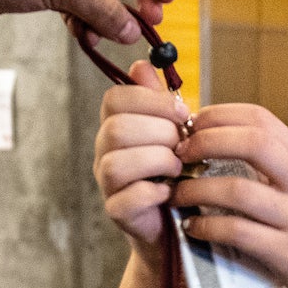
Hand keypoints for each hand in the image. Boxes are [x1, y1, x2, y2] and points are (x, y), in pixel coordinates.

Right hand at [92, 60, 190, 251]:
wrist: (180, 223)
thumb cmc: (177, 172)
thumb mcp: (172, 131)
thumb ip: (158, 101)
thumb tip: (141, 64)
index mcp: (116, 125)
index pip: (114, 98)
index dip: (150, 100)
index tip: (182, 112)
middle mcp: (104, 153)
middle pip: (116, 129)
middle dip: (159, 133)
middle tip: (183, 146)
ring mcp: (107, 184)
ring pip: (116, 163)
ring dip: (157, 161)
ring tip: (178, 168)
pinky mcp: (116, 213)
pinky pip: (127, 198)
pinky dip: (154, 193)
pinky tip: (170, 192)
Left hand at [172, 104, 287, 287]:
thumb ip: (276, 170)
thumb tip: (223, 150)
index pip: (261, 119)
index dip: (220, 115)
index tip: (190, 124)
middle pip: (252, 142)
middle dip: (207, 142)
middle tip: (178, 155)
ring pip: (239, 190)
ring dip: (197, 189)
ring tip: (177, 195)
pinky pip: (239, 233)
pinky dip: (208, 228)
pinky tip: (193, 229)